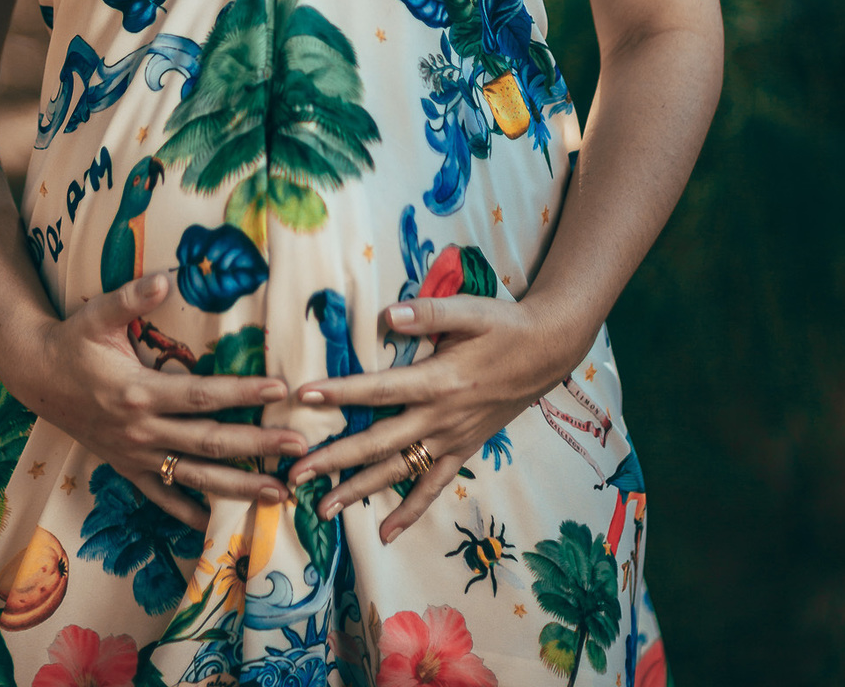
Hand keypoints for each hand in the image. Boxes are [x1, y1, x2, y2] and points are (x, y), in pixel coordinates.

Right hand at [0, 273, 308, 530]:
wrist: (36, 377)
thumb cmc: (74, 341)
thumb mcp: (98, 314)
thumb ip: (133, 296)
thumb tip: (168, 276)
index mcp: (139, 392)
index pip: (202, 396)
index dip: (241, 392)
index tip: (279, 389)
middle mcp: (141, 430)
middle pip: (208, 442)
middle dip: (256, 446)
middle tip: (297, 447)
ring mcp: (134, 455)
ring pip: (194, 476)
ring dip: (238, 486)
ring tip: (278, 493)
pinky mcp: (126, 468)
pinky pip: (161, 496)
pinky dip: (188, 512)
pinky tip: (217, 524)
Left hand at [286, 293, 571, 542]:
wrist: (548, 351)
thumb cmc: (505, 325)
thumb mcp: (470, 311)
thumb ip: (427, 314)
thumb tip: (387, 315)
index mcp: (439, 380)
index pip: (380, 389)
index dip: (341, 392)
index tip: (304, 396)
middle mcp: (442, 417)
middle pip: (379, 443)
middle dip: (335, 460)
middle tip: (295, 475)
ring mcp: (452, 439)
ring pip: (399, 472)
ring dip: (359, 491)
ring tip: (323, 509)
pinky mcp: (464, 450)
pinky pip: (433, 486)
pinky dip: (410, 512)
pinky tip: (386, 533)